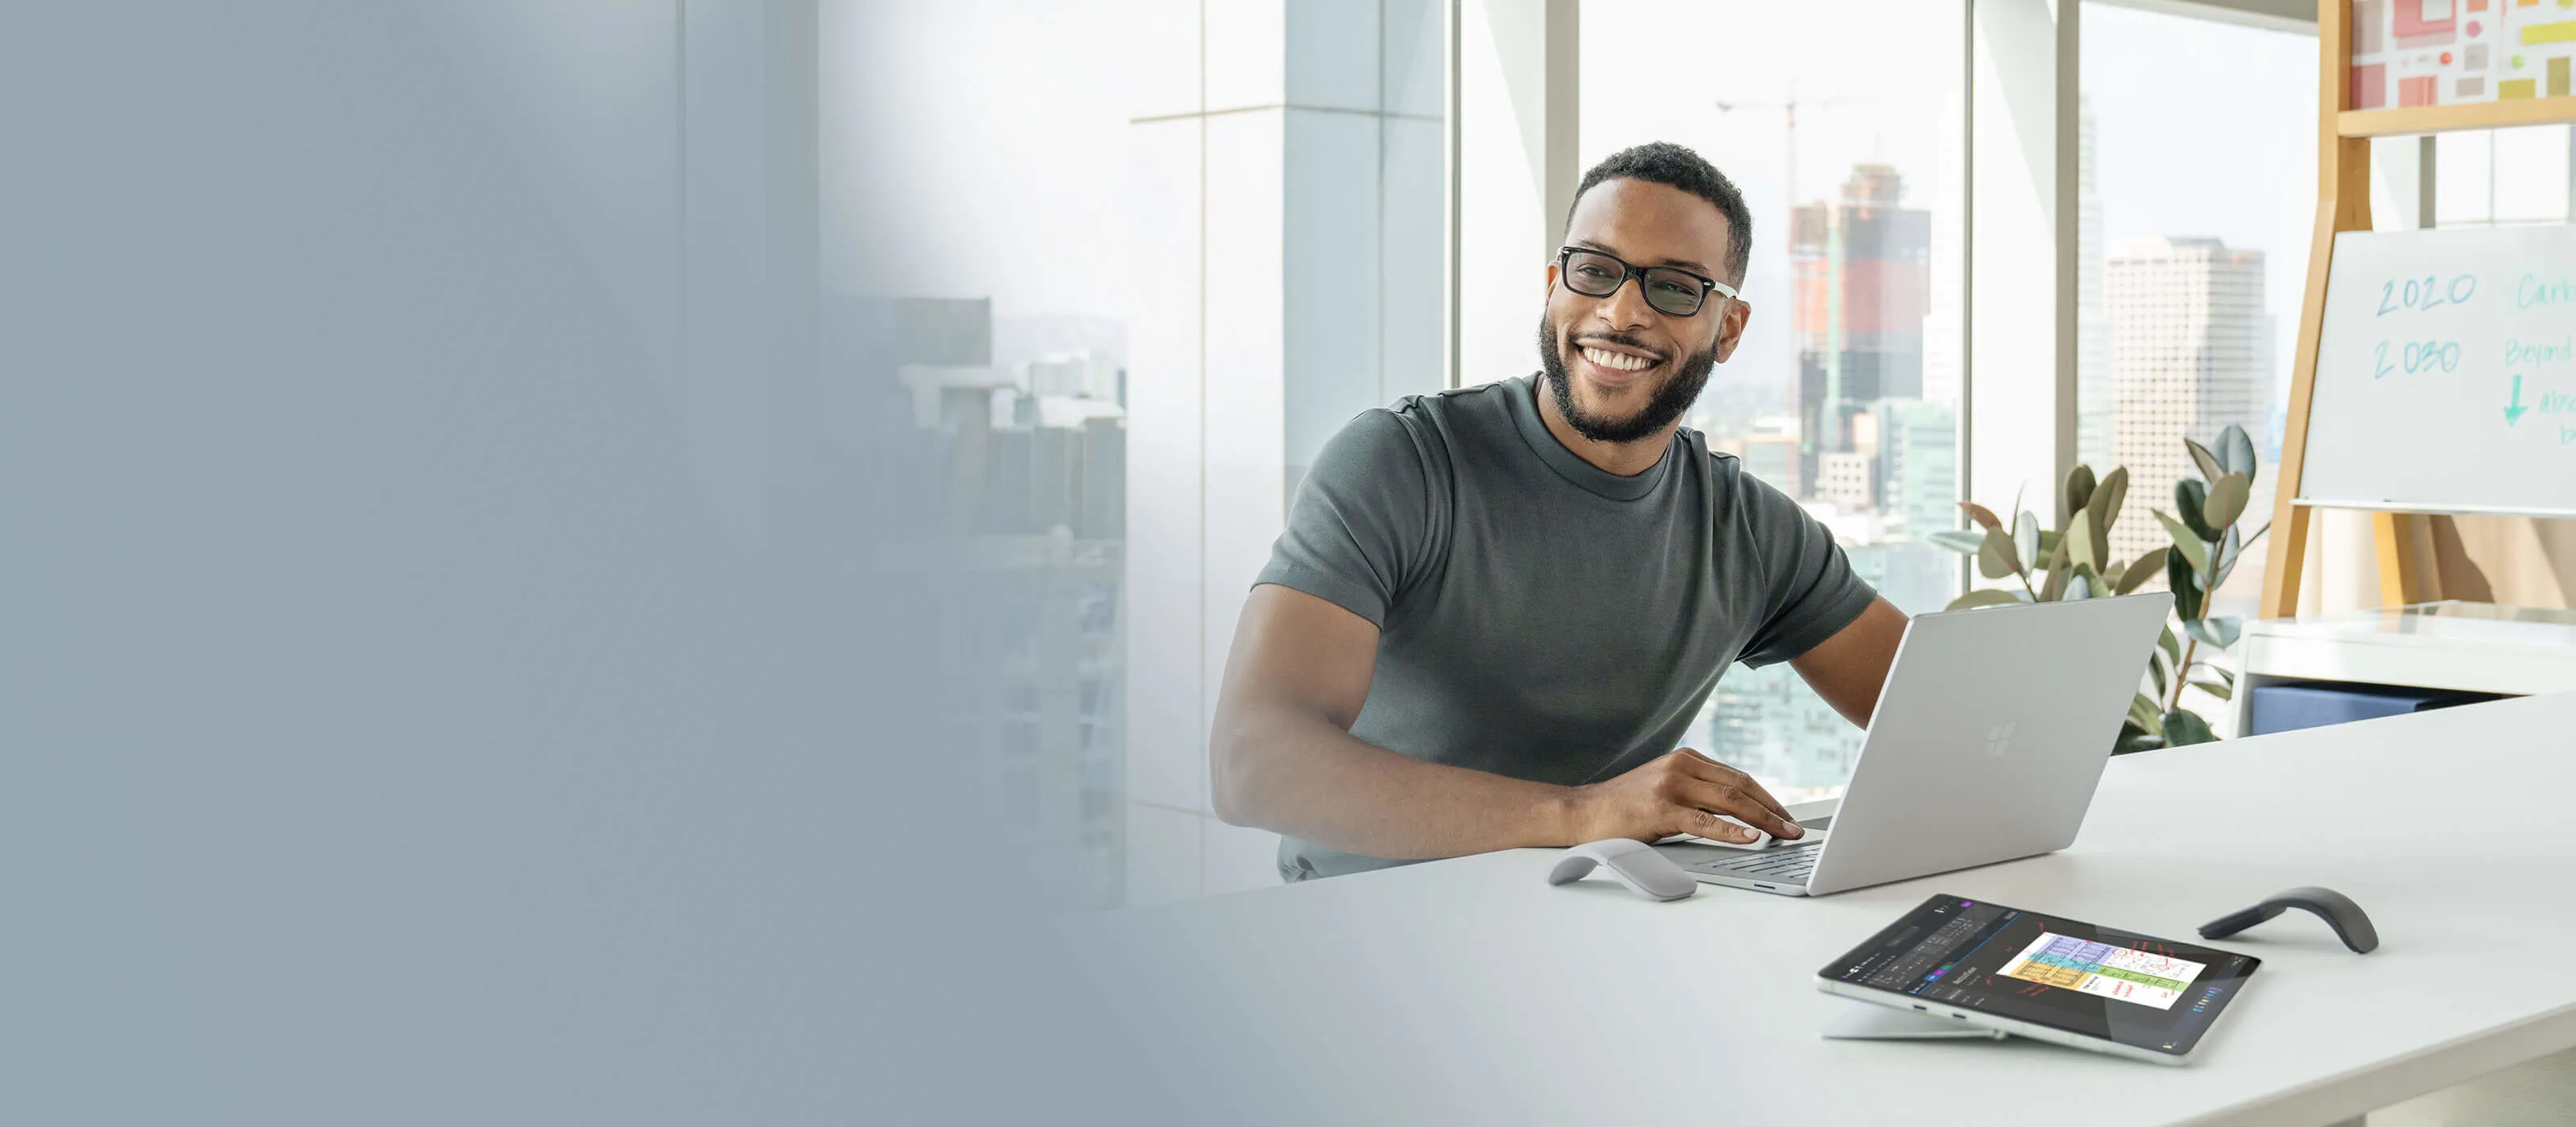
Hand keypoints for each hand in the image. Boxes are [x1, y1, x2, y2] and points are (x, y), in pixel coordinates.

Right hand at [1565, 749, 1802, 845]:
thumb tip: (1739, 812)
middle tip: (1795, 828)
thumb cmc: (1624, 807)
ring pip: (1730, 801)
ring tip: (1784, 834)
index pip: (1738, 777)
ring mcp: (1670, 785)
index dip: (1768, 797)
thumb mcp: (1665, 788)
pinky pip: (1705, 822)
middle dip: (1773, 809)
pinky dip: (1732, 831)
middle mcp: (1681, 766)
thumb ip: (1696, 791)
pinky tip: (1751, 838)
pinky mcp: (1660, 809)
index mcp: (1686, 759)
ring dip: (1764, 819)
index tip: (1787, 815)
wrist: (1583, 812)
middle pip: (1740, 787)